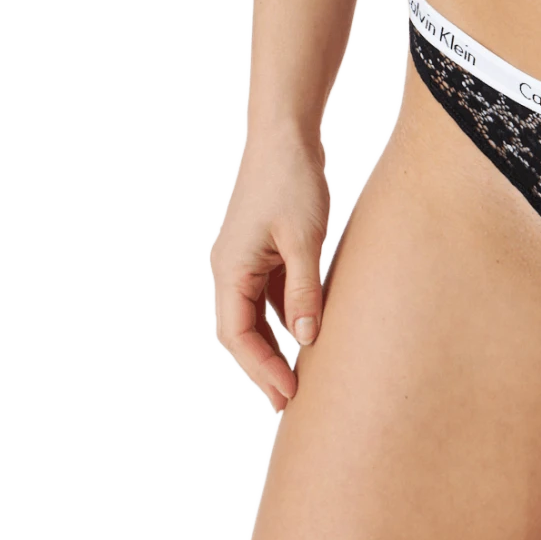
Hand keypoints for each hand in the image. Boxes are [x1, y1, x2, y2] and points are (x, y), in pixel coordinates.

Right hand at [210, 128, 330, 412]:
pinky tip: (310, 338)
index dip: (261, 369)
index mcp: (231, 269)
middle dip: (266, 368)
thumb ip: (306, 288)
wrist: (287, 137)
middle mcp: (232, 270)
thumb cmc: (293, 182)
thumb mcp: (306, 239)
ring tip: (301, 379)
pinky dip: (287, 321)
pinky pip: (272, 298)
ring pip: (257, 318)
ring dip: (276, 348)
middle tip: (294, 402)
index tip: (288, 395)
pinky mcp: (266, 254)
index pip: (238, 334)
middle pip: (243, 333)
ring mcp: (247, 262)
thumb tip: (307, 337)